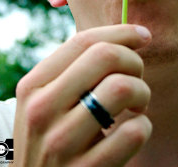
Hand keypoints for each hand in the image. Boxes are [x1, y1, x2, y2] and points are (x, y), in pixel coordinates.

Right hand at [13, 24, 151, 166]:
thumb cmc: (52, 136)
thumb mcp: (46, 101)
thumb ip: (74, 70)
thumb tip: (127, 37)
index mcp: (33, 85)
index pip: (83, 41)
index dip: (120, 32)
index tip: (143, 35)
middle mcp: (42, 110)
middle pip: (105, 56)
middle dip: (133, 61)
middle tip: (136, 76)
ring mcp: (61, 143)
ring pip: (122, 88)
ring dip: (142, 92)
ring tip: (137, 105)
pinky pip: (133, 133)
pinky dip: (144, 127)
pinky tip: (134, 131)